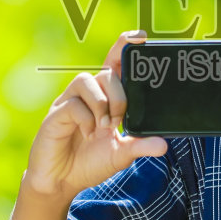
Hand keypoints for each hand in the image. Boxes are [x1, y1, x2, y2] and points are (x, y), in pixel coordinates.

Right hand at [21, 30, 169, 203]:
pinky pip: (72, 104)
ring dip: (102, 103)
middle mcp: (88, 94)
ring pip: (87, 80)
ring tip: (104, 127)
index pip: (115, 64)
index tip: (141, 37)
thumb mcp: (121, 154)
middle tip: (119, 122)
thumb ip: (141, 146)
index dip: (125, 47)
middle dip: (119, 96)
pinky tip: (88, 134)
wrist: (61, 182)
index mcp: (105, 98)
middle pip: (107, 73)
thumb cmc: (90, 162)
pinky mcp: (56, 114)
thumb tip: (164, 144)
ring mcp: (70, 102)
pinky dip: (85, 119)